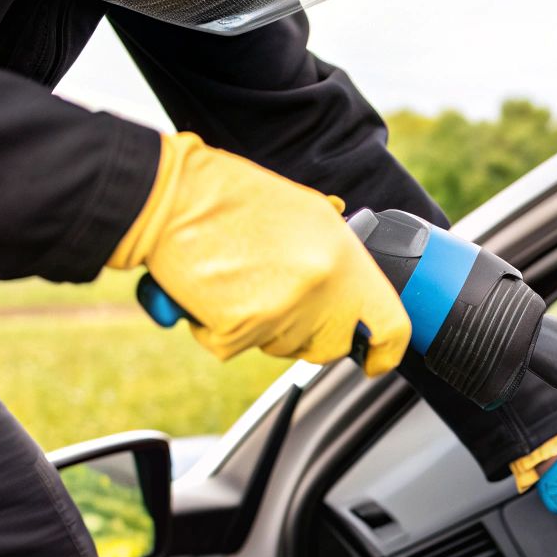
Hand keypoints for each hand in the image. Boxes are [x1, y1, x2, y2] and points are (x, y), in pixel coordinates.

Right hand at [108, 132, 409, 373]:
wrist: (166, 197)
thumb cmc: (227, 196)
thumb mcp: (302, 211)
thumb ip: (335, 253)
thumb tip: (348, 283)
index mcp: (342, 255)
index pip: (390, 323)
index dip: (385, 350)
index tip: (376, 359)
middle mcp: (320, 287)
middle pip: (331, 345)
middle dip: (309, 334)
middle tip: (278, 300)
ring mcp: (280, 312)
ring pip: (281, 347)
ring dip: (260, 326)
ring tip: (238, 278)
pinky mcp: (238, 331)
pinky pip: (233, 348)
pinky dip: (216, 329)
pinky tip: (209, 292)